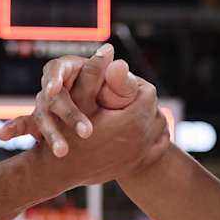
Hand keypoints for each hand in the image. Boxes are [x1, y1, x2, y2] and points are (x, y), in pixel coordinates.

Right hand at [0, 46, 147, 159]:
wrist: (117, 121)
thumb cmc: (119, 98)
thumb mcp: (124, 89)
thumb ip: (122, 81)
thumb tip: (120, 64)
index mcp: (72, 70)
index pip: (58, 68)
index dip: (55, 77)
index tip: (54, 88)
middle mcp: (56, 86)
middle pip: (53, 96)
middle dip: (66, 114)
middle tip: (85, 132)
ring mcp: (47, 105)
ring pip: (42, 115)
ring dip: (52, 133)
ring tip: (63, 152)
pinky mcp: (41, 123)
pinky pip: (26, 126)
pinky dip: (15, 129)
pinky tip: (3, 135)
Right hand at [26, 72, 168, 192]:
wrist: (61, 171)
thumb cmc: (66, 133)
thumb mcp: (78, 98)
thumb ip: (94, 73)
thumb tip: (108, 48)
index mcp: (133, 119)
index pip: (148, 92)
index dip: (136, 84)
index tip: (123, 82)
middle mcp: (142, 138)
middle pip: (154, 110)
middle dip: (142, 101)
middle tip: (128, 95)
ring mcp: (141, 155)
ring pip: (158, 128)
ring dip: (149, 118)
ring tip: (133, 110)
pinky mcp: (137, 165)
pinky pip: (156, 147)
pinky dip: (152, 138)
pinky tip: (141, 131)